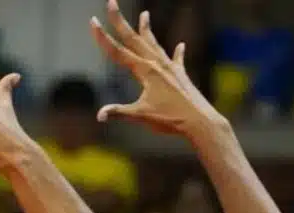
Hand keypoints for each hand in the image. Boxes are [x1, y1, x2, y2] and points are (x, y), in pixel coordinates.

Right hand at [89, 0, 219, 136]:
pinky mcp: (181, 76)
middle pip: (134, 39)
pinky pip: (177, 60)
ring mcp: (171, 68)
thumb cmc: (170, 119)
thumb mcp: (141, 116)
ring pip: (155, 44)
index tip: (93, 21)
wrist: (200, 121)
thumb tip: (99, 115)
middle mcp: (157, 64)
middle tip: (111, 3)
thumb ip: (119, 113)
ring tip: (145, 14)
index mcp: (145, 71)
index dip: (102, 37)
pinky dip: (177, 53)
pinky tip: (180, 45)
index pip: (118, 52)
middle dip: (120, 21)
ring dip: (147, 30)